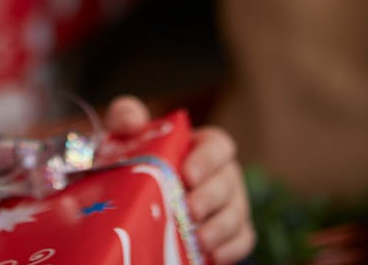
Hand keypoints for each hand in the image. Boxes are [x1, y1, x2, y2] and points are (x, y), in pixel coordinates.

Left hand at [105, 95, 255, 264]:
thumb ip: (126, 117)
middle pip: (228, 182)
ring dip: (219, 227)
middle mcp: (221, 174)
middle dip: (210, 197)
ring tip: (197, 238)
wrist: (132, 199)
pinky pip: (242, 240)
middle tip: (189, 210)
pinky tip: (213, 255)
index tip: (188, 175)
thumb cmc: (135, 161)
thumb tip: (131, 120)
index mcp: (202, 147)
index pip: (218, 145)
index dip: (208, 159)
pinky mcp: (231, 233)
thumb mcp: (125, 136)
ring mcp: (229, 204)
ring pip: (237, 213)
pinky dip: (231, 248)